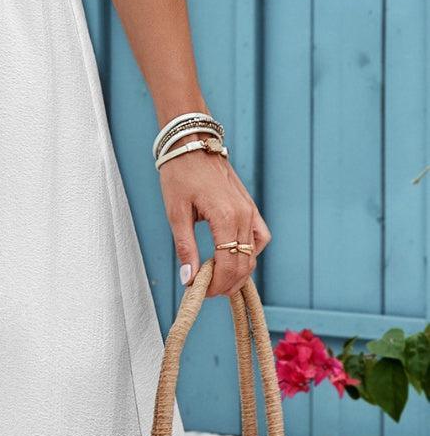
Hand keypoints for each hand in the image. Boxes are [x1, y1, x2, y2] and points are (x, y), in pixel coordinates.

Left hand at [159, 144, 270, 297]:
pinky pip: (259, 237)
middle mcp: (244, 215)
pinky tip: (235, 259)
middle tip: (206, 291)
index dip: (216, 285)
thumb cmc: (180, 175)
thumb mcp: (175, 213)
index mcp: (225, 216)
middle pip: (244, 264)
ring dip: (239, 273)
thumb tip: (188, 278)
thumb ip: (185, 247)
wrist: (192, 144)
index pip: (228, 264)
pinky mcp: (250, 207)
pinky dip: (250, 254)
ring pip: (254, 254)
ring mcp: (250, 210)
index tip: (199, 292)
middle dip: (226, 284)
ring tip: (218, 281)